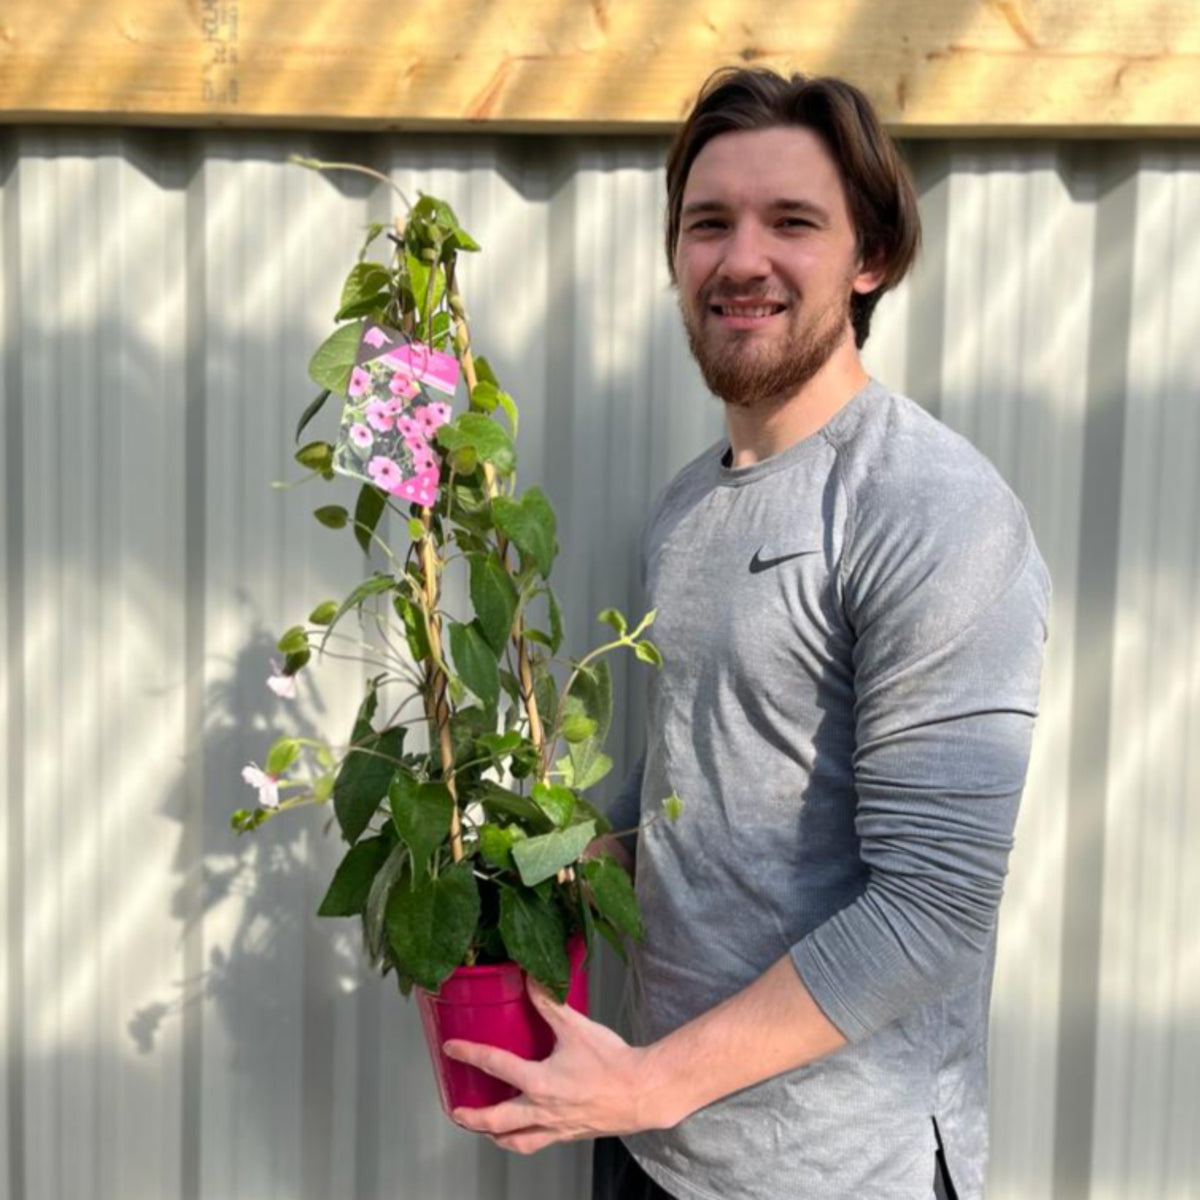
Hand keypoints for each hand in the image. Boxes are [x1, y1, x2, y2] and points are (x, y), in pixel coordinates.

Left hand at [444, 976, 665, 1153]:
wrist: (643, 1093)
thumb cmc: (613, 1062)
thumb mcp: (577, 1027)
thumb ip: (550, 1003)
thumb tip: (531, 978)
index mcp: (540, 1082)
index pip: (494, 1065)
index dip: (469, 1054)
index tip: (452, 1048)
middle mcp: (543, 1109)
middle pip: (497, 1120)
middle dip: (472, 1117)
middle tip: (456, 1111)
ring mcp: (556, 1126)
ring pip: (516, 1140)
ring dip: (495, 1136)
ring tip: (484, 1131)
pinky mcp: (570, 1134)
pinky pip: (539, 1143)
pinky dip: (524, 1140)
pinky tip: (524, 1132)